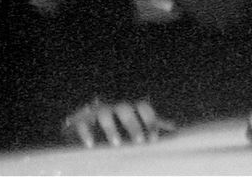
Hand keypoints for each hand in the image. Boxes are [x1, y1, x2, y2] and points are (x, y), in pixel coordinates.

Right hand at [60, 96, 175, 147]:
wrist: (81, 120)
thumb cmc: (113, 123)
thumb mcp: (132, 123)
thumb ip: (149, 123)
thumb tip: (173, 126)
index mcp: (128, 107)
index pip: (142, 107)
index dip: (149, 120)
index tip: (153, 139)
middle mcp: (113, 106)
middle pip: (125, 109)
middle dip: (133, 124)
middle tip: (139, 142)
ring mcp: (95, 111)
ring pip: (104, 113)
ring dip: (111, 128)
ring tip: (117, 144)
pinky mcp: (78, 119)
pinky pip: (82, 123)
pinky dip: (86, 133)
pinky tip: (90, 145)